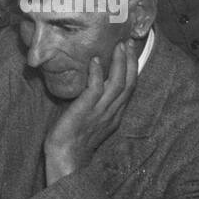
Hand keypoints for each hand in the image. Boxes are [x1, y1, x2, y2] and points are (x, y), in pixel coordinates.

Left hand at [43, 41, 138, 182]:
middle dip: (130, 60)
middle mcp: (112, 112)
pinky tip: (95, 61)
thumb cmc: (73, 139)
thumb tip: (90, 86)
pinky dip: (96, 74)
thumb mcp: (91, 119)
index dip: (132, 68)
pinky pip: (95, 89)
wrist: (66, 156)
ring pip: (117, 83)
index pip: (129, 87)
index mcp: (115, 114)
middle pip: (128, 82)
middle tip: (127, 42)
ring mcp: (100, 111)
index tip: (130, 51)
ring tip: (118, 45)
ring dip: (119, 62)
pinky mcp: (86, 110)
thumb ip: (95, 104)